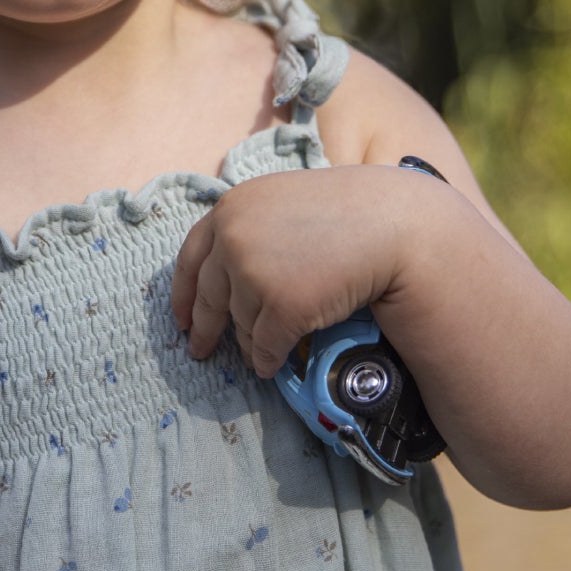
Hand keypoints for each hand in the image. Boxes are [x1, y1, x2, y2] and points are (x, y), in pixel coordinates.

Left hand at [171, 166, 418, 378]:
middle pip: (210, 297)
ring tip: (259, 349)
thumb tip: (224, 276)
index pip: (190, 258)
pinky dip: (268, 360)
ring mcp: (255, 273)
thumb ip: (248, 229)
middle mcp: (233, 239)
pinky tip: (272, 365)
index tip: (180, 318)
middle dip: (204, 328)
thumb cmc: (344, 213)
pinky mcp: (281, 307)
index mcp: (230, 209)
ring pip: (241, 325)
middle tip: (199, 350)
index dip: (183, 293)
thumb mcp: (281, 204)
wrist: (390, 224)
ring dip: (249, 342)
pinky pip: (265, 346)